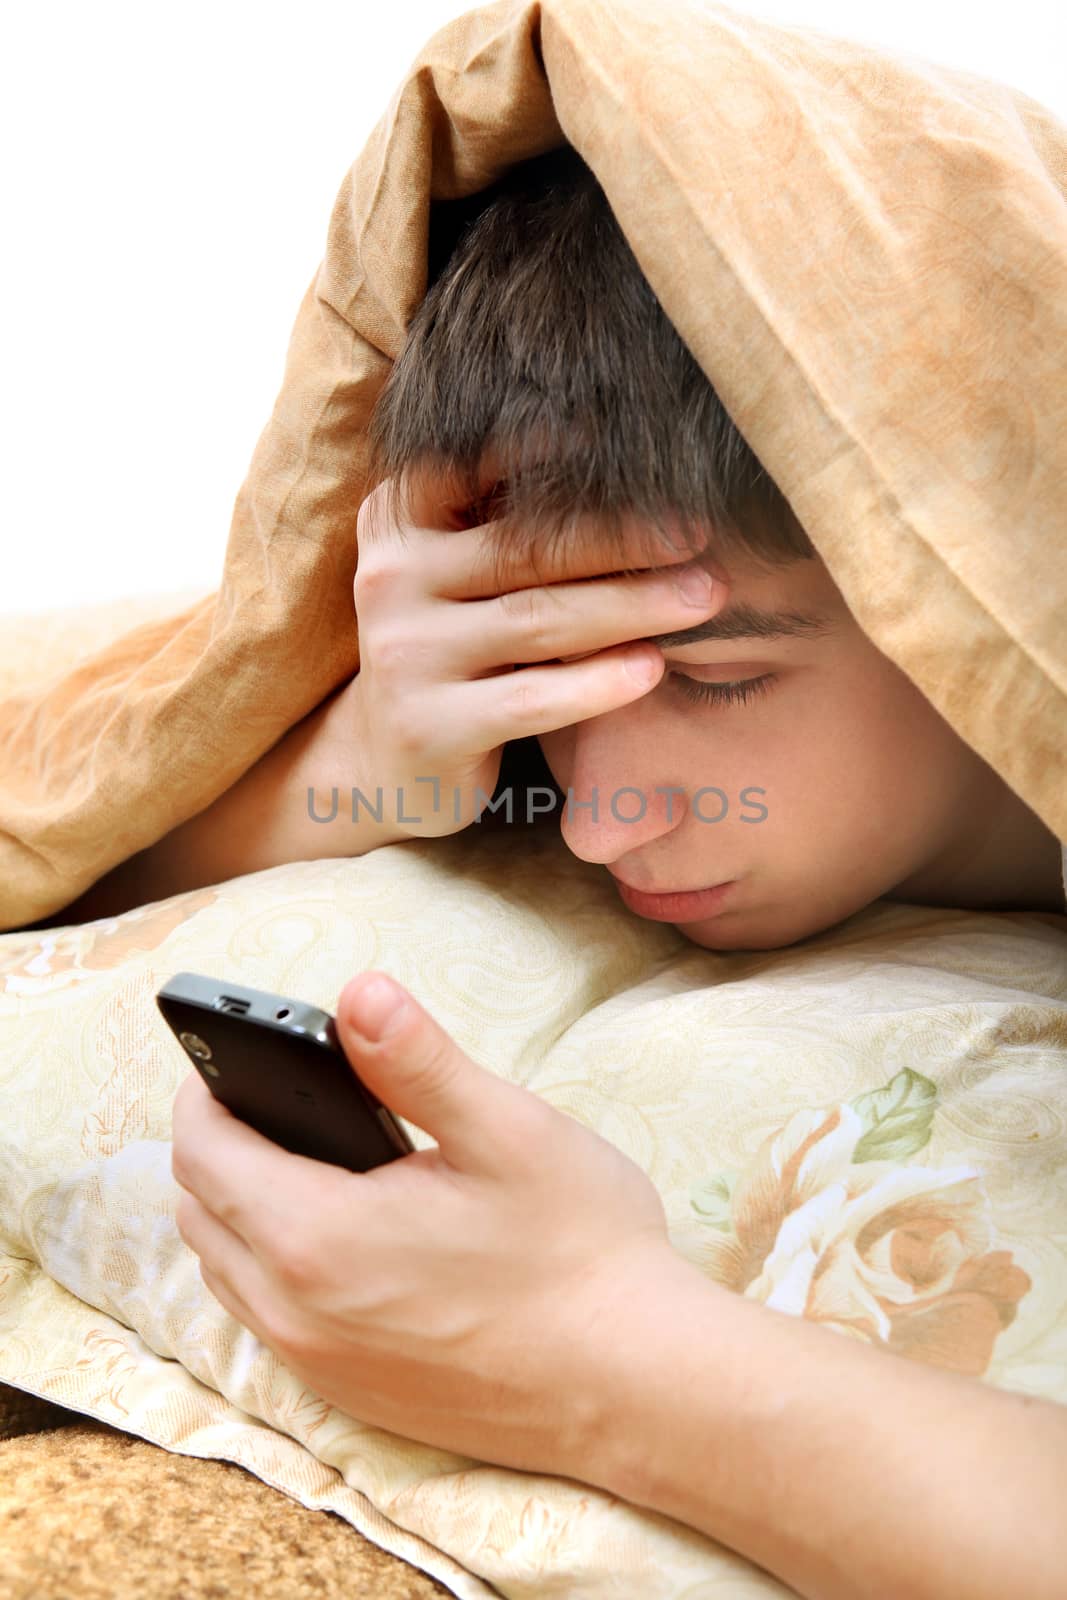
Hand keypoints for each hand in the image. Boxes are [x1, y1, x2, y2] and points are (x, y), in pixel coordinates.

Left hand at [170, 969, 696, 1477]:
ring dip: (239, 1209)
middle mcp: (297, 1312)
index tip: (231, 1057)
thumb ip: (418, 1061)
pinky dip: (272, 1268)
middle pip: (200, 1212)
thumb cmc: (583, 1252)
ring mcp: (320, 1364)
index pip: (202, 1152)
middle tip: (276, 1099)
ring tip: (305, 1159)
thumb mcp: (506, 1132)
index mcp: (318, 1236)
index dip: (204, 1092)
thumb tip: (359, 993)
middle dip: (218, 1145)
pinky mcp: (349, 1396)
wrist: (638, 1385)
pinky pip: (268, 1321)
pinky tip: (343, 1237)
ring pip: (226, 1273)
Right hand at [339, 464, 723, 837]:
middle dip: (623, 538)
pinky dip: (598, 681)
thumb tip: (633, 469)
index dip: (544, 447)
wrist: (385, 764)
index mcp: (396, 524)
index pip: (469, 465)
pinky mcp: (431, 727)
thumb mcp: (458, 576)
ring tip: (703, 596)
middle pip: (524, 548)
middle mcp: (391, 580)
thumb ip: (509, 526)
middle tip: (698, 534)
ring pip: (537, 620)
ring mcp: (405, 655)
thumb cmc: (451, 651)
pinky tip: (651, 667)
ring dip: (631, 604)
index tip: (626, 439)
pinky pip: (531, 698)